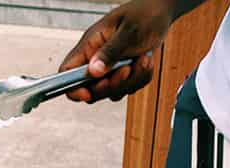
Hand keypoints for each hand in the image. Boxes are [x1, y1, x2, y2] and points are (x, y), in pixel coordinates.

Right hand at [59, 0, 174, 102]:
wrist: (161, 12)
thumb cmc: (143, 13)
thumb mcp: (127, 31)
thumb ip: (110, 52)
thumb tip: (93, 71)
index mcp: (90, 45)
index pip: (67, 72)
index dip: (73, 88)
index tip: (87, 92)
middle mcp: (97, 59)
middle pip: (91, 90)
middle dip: (110, 86)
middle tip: (125, 70)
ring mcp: (111, 69)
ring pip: (112, 92)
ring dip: (131, 81)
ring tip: (142, 59)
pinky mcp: (124, 74)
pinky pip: (129, 89)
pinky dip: (140, 79)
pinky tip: (146, 60)